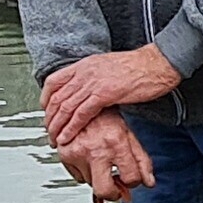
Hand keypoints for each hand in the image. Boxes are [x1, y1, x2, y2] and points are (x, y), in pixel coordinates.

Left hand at [41, 45, 181, 144]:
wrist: (157, 64)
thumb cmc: (139, 67)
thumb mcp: (109, 67)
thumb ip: (95, 77)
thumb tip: (88, 89)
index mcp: (85, 64)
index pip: (54, 81)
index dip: (45, 99)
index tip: (46, 112)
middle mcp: (85, 72)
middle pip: (56, 97)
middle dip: (50, 118)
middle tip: (48, 132)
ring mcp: (94, 82)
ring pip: (66, 107)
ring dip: (57, 126)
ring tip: (55, 139)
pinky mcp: (104, 94)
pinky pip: (81, 114)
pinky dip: (71, 128)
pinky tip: (68, 137)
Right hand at [59, 113, 155, 202]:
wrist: (83, 102)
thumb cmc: (106, 117)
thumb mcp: (128, 135)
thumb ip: (141, 160)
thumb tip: (149, 183)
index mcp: (116, 143)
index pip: (130, 178)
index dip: (133, 181)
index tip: (130, 178)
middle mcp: (95, 149)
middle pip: (103, 191)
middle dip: (112, 193)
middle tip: (115, 188)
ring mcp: (78, 152)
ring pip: (91, 183)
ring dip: (98, 177)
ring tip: (100, 159)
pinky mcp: (64, 154)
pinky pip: (77, 176)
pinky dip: (85, 171)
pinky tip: (88, 157)